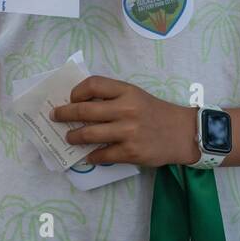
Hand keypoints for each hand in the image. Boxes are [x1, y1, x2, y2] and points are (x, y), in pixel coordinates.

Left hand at [53, 76, 199, 166]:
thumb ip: (112, 97)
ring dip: (73, 137)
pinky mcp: (130, 152)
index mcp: (126, 91)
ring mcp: (127, 132)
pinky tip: (88, 156)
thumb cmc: (155, 112)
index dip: (76, 92)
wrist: (183, 133)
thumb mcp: (135, 96)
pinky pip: (101, 155)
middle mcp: (126, 109)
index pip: (92, 84)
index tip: (71, 99)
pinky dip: (91, 156)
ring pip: (88, 134)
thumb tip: (80, 104)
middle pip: (83, 111)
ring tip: (70, 138)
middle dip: (64, 114)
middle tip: (56, 117)